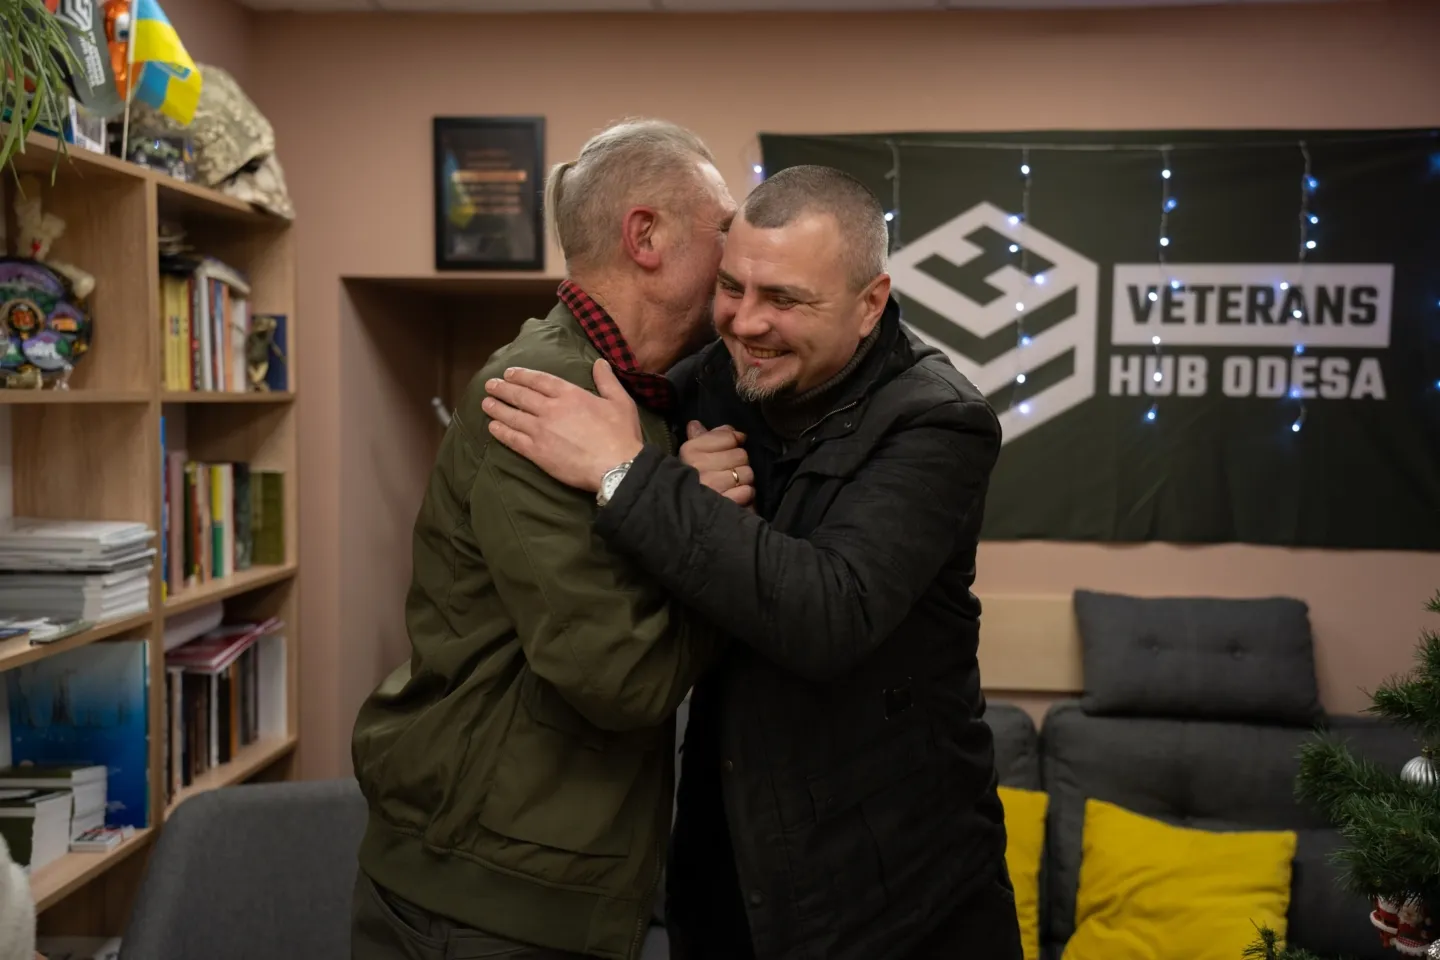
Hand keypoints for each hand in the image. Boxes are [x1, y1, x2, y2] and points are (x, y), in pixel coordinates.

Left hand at [482, 359, 643, 492]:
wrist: (616, 466)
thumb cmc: (621, 435)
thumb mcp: (620, 402)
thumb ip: (607, 381)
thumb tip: (600, 363)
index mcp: (570, 394)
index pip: (539, 380)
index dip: (522, 375)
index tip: (509, 373)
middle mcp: (551, 409)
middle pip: (521, 395)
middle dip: (503, 389)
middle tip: (490, 385)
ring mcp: (541, 431)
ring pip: (513, 416)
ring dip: (497, 408)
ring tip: (485, 403)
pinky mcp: (537, 452)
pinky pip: (513, 439)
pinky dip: (501, 432)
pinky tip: (492, 428)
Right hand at [682, 421, 754, 506]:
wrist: (687, 516)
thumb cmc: (694, 483)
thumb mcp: (693, 458)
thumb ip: (702, 438)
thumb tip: (698, 424)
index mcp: (690, 451)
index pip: (728, 436)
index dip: (733, 443)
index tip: (726, 452)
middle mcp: (698, 467)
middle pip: (741, 454)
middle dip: (739, 464)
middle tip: (728, 473)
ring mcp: (711, 486)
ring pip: (747, 473)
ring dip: (743, 481)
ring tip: (731, 486)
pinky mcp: (723, 504)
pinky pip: (747, 491)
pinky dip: (745, 495)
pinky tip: (734, 497)